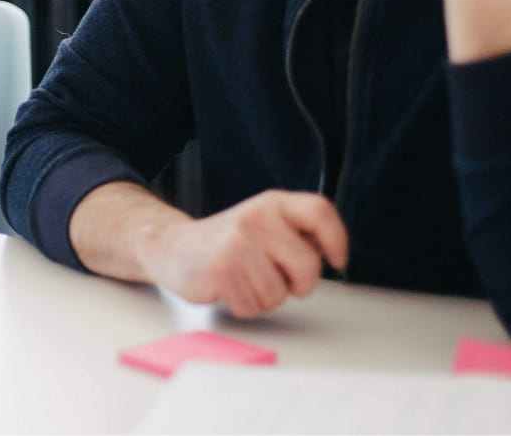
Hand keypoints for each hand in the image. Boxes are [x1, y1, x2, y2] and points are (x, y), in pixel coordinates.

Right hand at [136, 190, 348, 317]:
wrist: (174, 247)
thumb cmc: (228, 243)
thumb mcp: (264, 225)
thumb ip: (296, 234)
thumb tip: (328, 254)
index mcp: (272, 204)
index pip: (319, 211)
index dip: (337, 239)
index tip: (336, 260)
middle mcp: (257, 218)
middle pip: (308, 267)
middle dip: (298, 285)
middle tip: (277, 278)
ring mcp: (238, 243)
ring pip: (279, 294)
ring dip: (265, 297)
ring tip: (245, 280)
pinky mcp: (222, 270)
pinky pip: (254, 307)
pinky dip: (245, 306)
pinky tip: (230, 288)